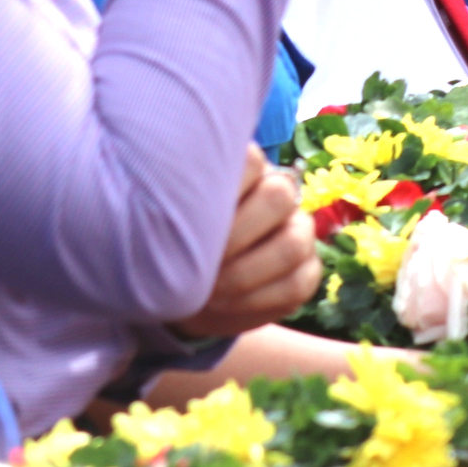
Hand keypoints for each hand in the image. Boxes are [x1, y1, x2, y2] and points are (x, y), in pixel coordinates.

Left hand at [174, 149, 318, 338]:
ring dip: (244, 275)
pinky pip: (296, 285)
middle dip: (233, 236)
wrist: (182, 289)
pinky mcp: (306, 271)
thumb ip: (173, 203)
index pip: (249, 158)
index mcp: (244, 170)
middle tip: (196, 264)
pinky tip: (223, 308)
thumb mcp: (161, 221)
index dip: (221, 188)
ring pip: (292, 244)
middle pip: (278, 196)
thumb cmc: (169, 246)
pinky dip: (255, 303)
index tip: (183, 218)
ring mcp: (298, 231)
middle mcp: (279, 193)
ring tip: (207, 292)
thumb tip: (162, 201)